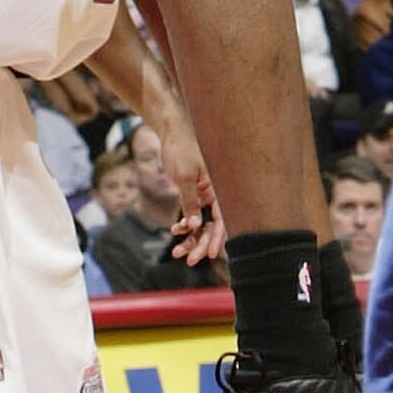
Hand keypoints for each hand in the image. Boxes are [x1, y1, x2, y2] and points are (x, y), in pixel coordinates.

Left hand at [157, 110, 224, 267]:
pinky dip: (185, 225)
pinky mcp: (194, 193)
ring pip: (201, 223)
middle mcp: (213, 193)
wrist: (169, 131)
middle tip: (189, 260)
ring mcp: (204, 194)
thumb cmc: (180, 148)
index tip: (211, 255)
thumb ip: (191, 201)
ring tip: (176, 252)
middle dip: (201, 244)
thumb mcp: (184, 176)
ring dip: (191, 238)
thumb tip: (195, 226)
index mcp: (217, 188)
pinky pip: (192, 215)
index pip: (222, 219)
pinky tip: (175, 230)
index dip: (218, 238)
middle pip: (212, 226)